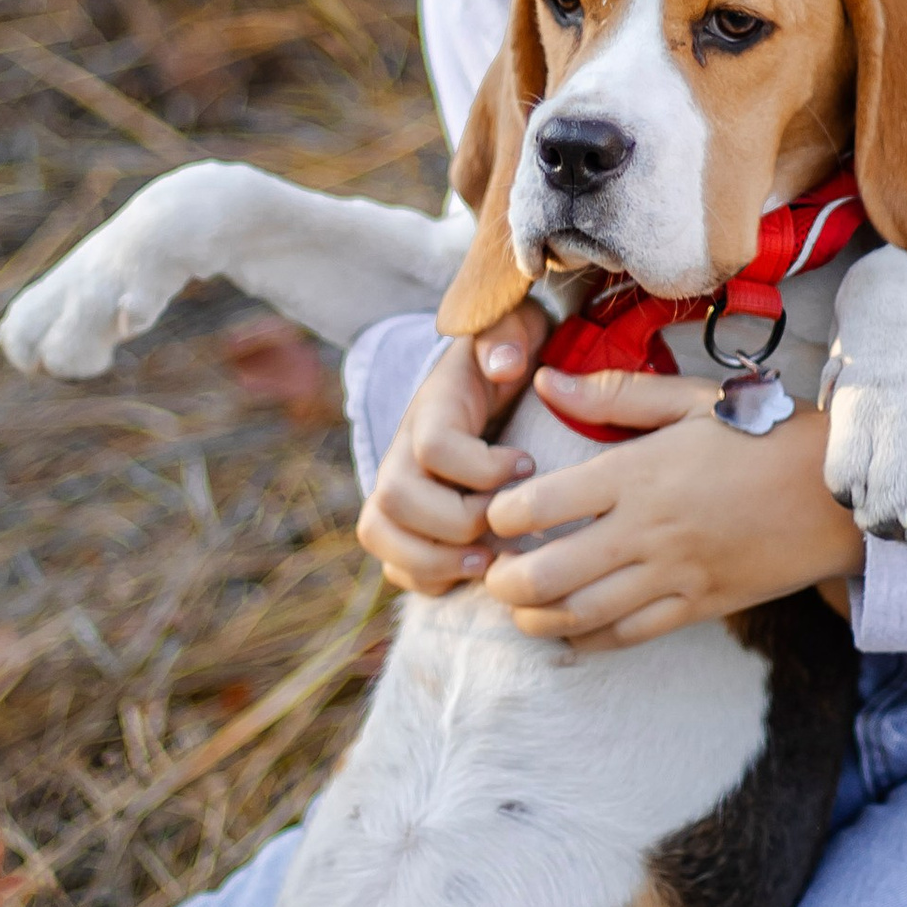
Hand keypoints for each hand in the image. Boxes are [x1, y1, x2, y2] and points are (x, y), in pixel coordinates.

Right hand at [356, 301, 548, 594]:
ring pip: (379, 535)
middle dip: (457, 523)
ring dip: (436, 561)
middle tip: (508, 527)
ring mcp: (396, 487)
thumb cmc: (510, 354)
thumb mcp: (517, 327)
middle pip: (395, 498)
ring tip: (489, 563)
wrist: (488, 375)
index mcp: (433, 407)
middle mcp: (402, 449)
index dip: (482, 467)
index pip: (434, 446)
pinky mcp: (402, 522)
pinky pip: (393, 565)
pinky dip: (430, 580)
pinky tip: (474, 571)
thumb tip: (504, 364)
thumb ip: (508, 332)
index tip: (527, 464)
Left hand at [480, 366, 865, 649]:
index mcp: (639, 473)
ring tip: (518, 609)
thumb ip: (616, 394)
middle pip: (549, 572)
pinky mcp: (699, 606)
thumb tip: (548, 379)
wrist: (841, 493)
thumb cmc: (765, 434)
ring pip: (582, 614)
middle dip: (505, 582)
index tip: (495, 515)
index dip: (502, 516)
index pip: (543, 503)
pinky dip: (589, 641)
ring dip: (536, 619)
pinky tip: (568, 635)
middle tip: (491, 575)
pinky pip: (630, 635)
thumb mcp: (693, 401)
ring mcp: (674, 574)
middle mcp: (648, 529)